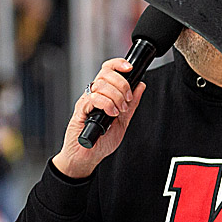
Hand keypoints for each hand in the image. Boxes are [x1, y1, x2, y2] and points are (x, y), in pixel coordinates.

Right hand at [53, 58, 146, 178]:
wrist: (87, 157)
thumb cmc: (101, 141)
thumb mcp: (123, 121)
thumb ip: (131, 104)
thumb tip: (141, 86)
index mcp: (103, 95)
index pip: (108, 70)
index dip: (118, 64)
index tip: (129, 68)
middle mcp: (93, 95)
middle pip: (105, 73)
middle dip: (122, 84)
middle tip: (127, 99)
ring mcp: (86, 102)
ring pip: (100, 84)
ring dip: (116, 96)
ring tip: (119, 110)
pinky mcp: (80, 111)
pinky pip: (93, 98)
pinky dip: (106, 104)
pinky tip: (111, 114)